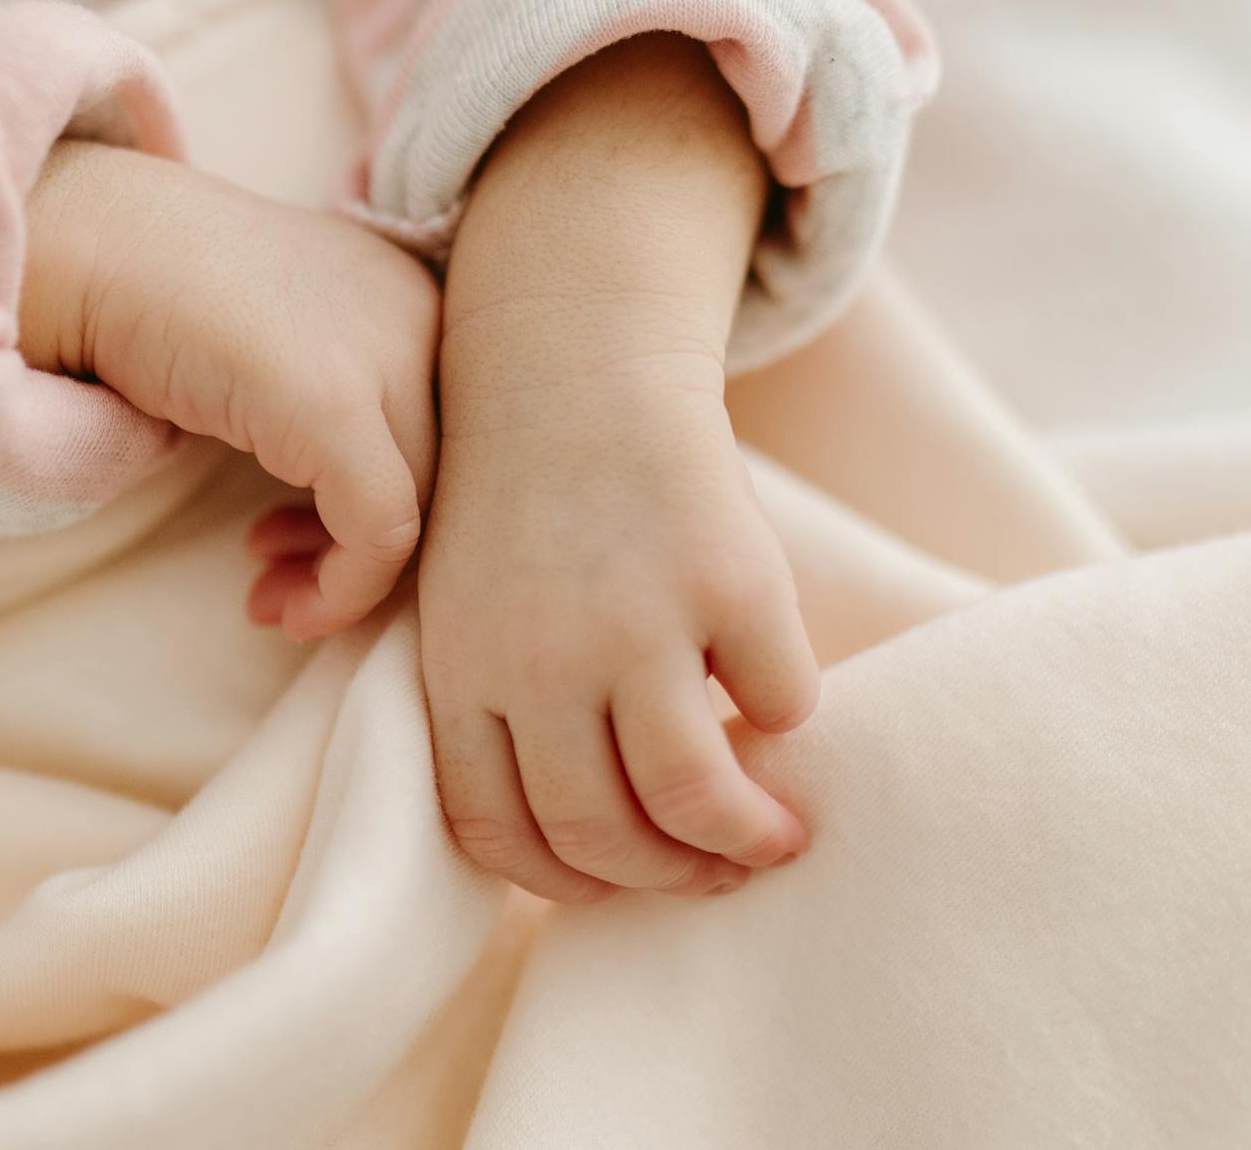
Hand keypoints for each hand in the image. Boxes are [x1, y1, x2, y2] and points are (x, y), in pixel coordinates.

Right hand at [19, 140, 438, 637]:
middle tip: (286, 589)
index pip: (443, 437)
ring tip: (276, 601)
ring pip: (420, 509)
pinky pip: (381, 530)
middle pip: (439, 475)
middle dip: (363, 553)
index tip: (302, 548)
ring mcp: (387, 353)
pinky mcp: (338, 403)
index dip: (381, 510)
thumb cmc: (156, 301)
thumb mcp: (274, 352)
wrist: (84, 249)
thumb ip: (328, 408)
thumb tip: (351, 513)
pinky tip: (286, 605)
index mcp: (410, 296)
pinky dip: (342, 589)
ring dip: (349, 581)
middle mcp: (418, 315)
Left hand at [419, 34, 818, 901]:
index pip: (497, 834)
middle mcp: (540, 659)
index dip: (561, 884)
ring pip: (692, 794)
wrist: (572, 364)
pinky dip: (789, 717)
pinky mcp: (728, 578)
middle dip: (667, 877)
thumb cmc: (520, 503)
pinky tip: (776, 697)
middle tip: (714, 875)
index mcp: (461, 671)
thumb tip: (590, 844)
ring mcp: (635, 620)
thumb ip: (500, 709)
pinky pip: (780, 698)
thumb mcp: (465, 606)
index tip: (615, 886)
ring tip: (776, 837)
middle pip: (601, 833)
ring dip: (744, 839)